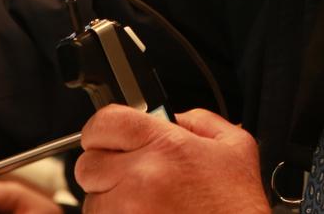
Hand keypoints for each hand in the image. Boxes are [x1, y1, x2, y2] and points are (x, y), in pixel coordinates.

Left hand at [75, 106, 268, 213]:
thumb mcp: (235, 146)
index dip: (103, 130)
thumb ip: (198, 120)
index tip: (108, 139)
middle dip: (105, 168)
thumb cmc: (236, 208)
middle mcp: (140, 178)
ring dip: (109, 199)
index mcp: (165, 146)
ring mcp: (128, 211)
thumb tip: (172, 118)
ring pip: (91, 199)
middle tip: (130, 176)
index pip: (104, 122)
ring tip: (142, 203)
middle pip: (88, 164)